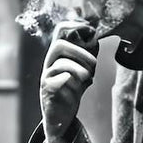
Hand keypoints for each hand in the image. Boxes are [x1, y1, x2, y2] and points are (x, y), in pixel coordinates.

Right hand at [40, 22, 97, 142]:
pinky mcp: (47, 91)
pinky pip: (56, 81)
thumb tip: (95, 39)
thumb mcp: (83, 70)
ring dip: (79, 69)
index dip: (74, 25)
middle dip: (80, 51)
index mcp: (59, 54)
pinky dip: (70, 81)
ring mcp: (47, 76)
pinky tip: (78, 87)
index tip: (90, 30)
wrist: (61, 116)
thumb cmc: (72, 91)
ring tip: (88, 78)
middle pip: (59, 45)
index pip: (60, 30)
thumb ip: (87, 56)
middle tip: (93, 64)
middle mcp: (50, 62)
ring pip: (60, 64)